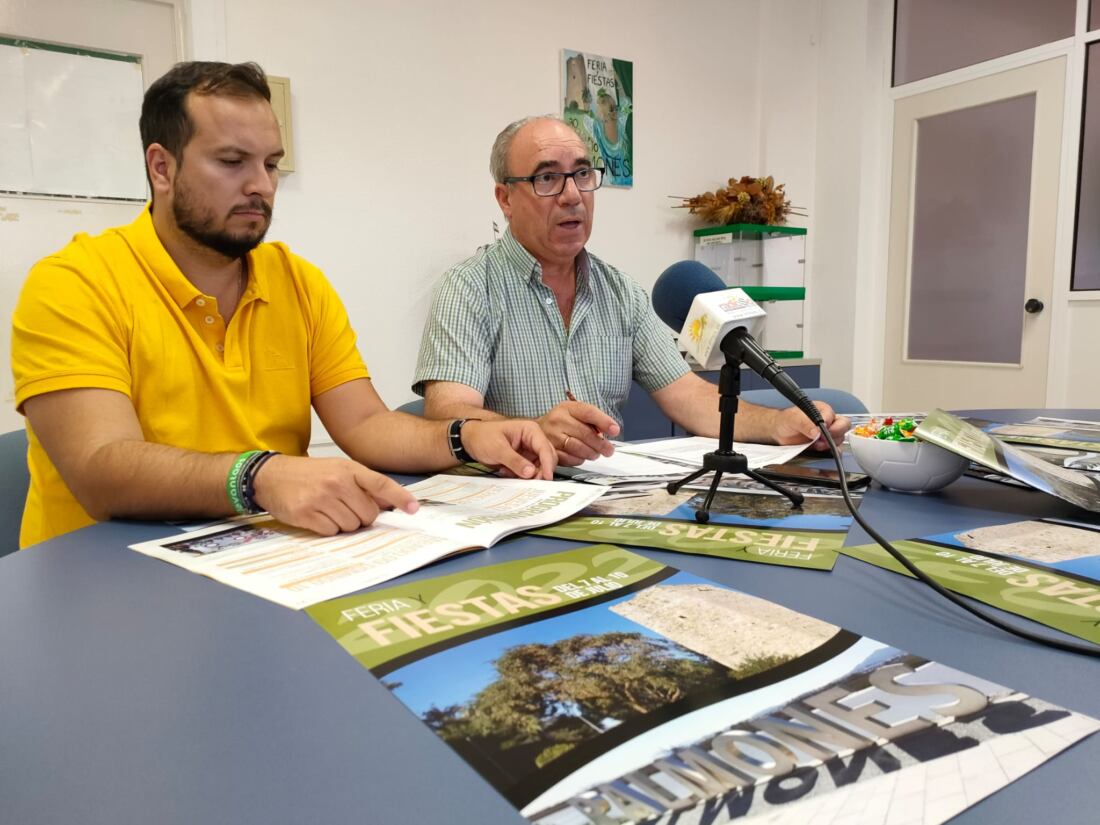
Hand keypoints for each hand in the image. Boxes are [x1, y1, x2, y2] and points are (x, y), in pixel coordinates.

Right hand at [251, 455, 417, 535]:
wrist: (272, 476)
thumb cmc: (310, 474)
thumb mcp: (338, 470)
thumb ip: (364, 484)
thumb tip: (390, 502)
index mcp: (348, 469)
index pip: (380, 483)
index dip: (399, 497)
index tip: (413, 509)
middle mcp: (336, 483)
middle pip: (368, 514)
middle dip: (362, 517)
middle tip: (347, 508)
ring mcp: (321, 499)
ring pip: (351, 526)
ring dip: (345, 524)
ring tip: (330, 510)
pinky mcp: (306, 514)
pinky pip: (332, 532)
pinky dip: (328, 529)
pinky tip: (318, 517)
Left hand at [459, 419, 556, 479]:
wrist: (470, 440)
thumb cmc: (482, 437)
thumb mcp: (497, 449)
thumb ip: (514, 460)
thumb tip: (530, 472)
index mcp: (530, 430)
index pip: (545, 448)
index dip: (547, 464)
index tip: (547, 478)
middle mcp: (533, 440)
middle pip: (547, 458)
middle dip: (540, 472)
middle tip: (530, 483)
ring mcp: (529, 451)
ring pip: (539, 467)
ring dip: (528, 475)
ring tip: (508, 472)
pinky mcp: (524, 460)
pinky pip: (529, 472)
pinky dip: (520, 476)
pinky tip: (506, 471)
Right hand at [537, 401, 619, 465]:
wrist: (537, 430)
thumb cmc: (562, 421)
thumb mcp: (576, 412)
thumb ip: (593, 419)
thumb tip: (611, 429)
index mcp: (567, 408)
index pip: (588, 412)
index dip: (604, 422)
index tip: (615, 430)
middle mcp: (557, 420)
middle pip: (585, 433)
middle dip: (601, 444)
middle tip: (609, 450)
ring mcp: (552, 436)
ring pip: (579, 448)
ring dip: (591, 453)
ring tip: (596, 453)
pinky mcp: (549, 451)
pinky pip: (570, 459)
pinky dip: (580, 459)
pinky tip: (582, 456)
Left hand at [773, 401, 850, 450]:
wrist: (779, 432)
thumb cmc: (786, 421)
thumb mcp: (793, 419)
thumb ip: (804, 423)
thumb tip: (816, 431)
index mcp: (821, 410)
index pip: (831, 415)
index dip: (828, 423)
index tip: (822, 429)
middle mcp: (828, 421)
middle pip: (843, 425)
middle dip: (836, 433)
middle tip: (824, 438)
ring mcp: (827, 433)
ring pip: (840, 438)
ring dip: (831, 443)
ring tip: (817, 445)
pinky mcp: (825, 445)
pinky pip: (835, 449)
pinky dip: (832, 452)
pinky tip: (822, 451)